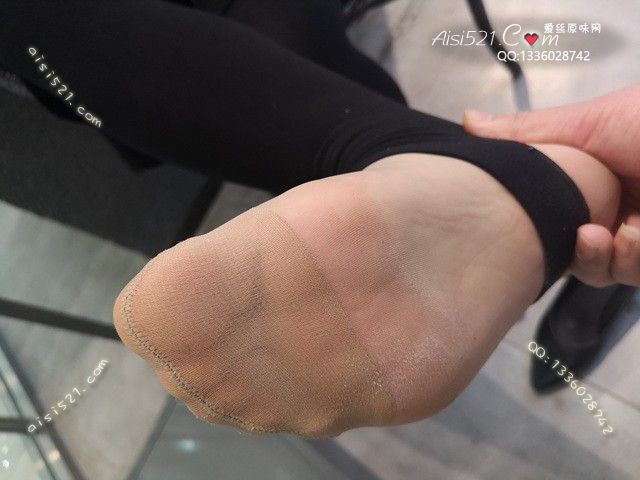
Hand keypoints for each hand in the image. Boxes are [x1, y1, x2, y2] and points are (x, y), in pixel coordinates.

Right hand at [463, 85, 639, 286]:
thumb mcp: (589, 123)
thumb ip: (528, 133)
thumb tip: (469, 123)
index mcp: (591, 177)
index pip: (545, 210)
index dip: (528, 219)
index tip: (515, 217)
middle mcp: (613, 208)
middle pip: (566, 246)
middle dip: (562, 246)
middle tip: (572, 232)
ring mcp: (638, 237)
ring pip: (596, 269)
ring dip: (595, 257)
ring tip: (602, 234)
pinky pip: (628, 274)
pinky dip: (623, 260)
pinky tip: (628, 238)